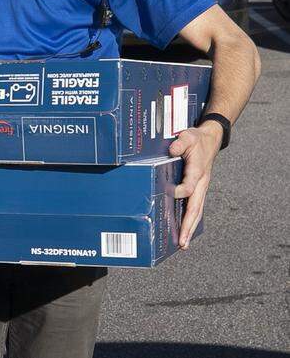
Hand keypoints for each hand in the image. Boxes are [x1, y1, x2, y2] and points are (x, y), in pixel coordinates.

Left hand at [170, 121, 223, 248]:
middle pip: (195, 208)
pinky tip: (183, 232)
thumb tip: (172, 150)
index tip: (171, 192)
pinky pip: (194, 208)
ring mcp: (201, 189)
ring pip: (196, 212)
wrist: (210, 140)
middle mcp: (201, 184)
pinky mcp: (198, 190)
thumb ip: (180, 143)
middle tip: (182, 242)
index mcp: (198, 171)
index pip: (190, 186)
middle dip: (188, 225)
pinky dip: (190, 221)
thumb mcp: (188, 136)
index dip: (181, 190)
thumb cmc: (197, 139)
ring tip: (183, 244)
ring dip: (189, 228)